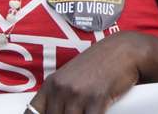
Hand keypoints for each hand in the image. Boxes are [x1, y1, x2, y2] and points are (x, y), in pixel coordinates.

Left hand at [27, 31, 145, 113]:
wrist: (124, 50)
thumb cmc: (101, 63)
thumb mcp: (73, 76)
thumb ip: (61, 95)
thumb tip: (54, 110)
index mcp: (51, 84)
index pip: (32, 112)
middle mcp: (61, 88)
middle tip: (77, 112)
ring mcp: (78, 94)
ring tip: (86, 111)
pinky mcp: (96, 99)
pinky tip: (98, 113)